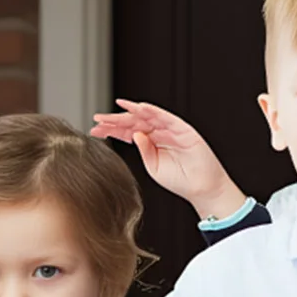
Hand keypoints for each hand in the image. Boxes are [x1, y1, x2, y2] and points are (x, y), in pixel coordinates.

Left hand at [91, 99, 246, 219]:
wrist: (201, 188)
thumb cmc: (180, 180)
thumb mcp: (153, 167)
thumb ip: (144, 151)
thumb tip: (134, 134)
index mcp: (151, 143)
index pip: (128, 132)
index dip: (112, 130)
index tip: (96, 130)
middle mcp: (159, 133)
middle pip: (134, 122)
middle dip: (115, 120)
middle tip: (98, 119)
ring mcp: (171, 129)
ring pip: (147, 116)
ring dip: (130, 112)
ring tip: (114, 110)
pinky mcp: (182, 128)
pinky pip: (165, 117)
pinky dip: (152, 111)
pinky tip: (139, 107)